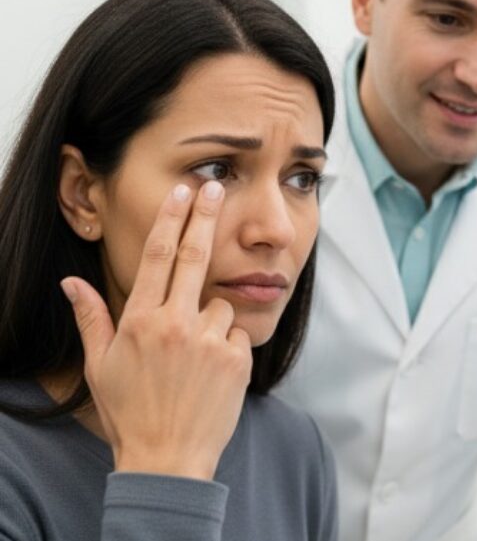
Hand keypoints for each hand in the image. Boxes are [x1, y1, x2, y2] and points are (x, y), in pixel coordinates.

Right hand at [61, 181, 251, 480]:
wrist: (168, 458)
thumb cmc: (130, 411)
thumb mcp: (100, 365)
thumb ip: (92, 317)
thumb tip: (71, 281)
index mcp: (140, 321)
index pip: (157, 256)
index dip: (172, 219)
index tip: (183, 191)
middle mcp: (176, 324)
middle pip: (195, 256)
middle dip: (206, 216)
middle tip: (218, 187)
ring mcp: (209, 340)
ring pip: (220, 304)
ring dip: (212, 319)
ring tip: (194, 358)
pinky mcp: (237, 359)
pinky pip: (237, 333)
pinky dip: (228, 344)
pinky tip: (212, 371)